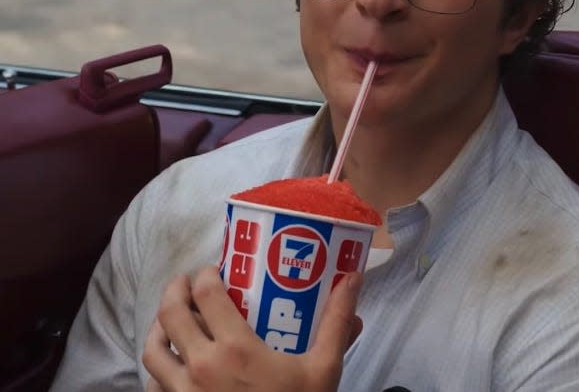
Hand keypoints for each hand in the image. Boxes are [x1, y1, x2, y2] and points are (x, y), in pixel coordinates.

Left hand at [142, 266, 362, 391]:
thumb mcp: (323, 368)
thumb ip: (335, 321)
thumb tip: (352, 278)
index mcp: (234, 349)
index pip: (206, 294)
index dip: (205, 275)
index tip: (213, 270)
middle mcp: (199, 367)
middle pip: (170, 314)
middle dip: (175, 290)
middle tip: (188, 283)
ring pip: (153, 350)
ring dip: (159, 327)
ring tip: (174, 319)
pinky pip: (154, 383)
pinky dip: (159, 367)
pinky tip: (175, 365)